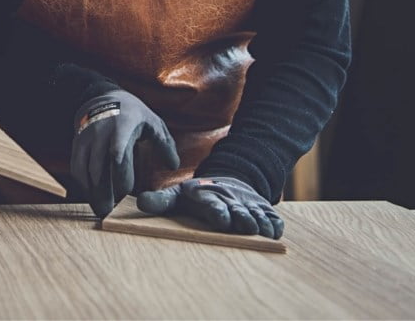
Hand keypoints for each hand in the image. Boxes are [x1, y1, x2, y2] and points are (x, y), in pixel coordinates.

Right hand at [71, 88, 179, 218]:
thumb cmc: (132, 113)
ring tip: (101, 210)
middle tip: (111, 212)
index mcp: (123, 126)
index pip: (118, 149)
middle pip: (99, 166)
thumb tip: (173, 166)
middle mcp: (101, 132)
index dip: (119, 170)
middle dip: (104, 191)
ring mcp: (87, 139)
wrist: (101, 97)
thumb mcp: (152, 122)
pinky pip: (76, 168)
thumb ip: (164, 143)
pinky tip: (92, 196)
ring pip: (85, 170)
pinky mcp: (77, 144)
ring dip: (92, 192)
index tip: (125, 190)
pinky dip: (83, 184)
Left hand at [137, 176, 283, 238]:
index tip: (221, 219)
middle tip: (245, 225)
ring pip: (255, 213)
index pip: (212, 203)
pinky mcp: (261, 209)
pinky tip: (274, 230)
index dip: (217, 210)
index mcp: (207, 196)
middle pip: (237, 209)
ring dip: (258, 221)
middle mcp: (229, 200)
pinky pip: (270, 216)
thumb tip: (140, 202)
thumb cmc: (196, 196)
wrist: (226, 183)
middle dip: (241, 217)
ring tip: (262, 230)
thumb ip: (160, 201)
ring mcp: (247, 204)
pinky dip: (273, 222)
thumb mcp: (177, 196)